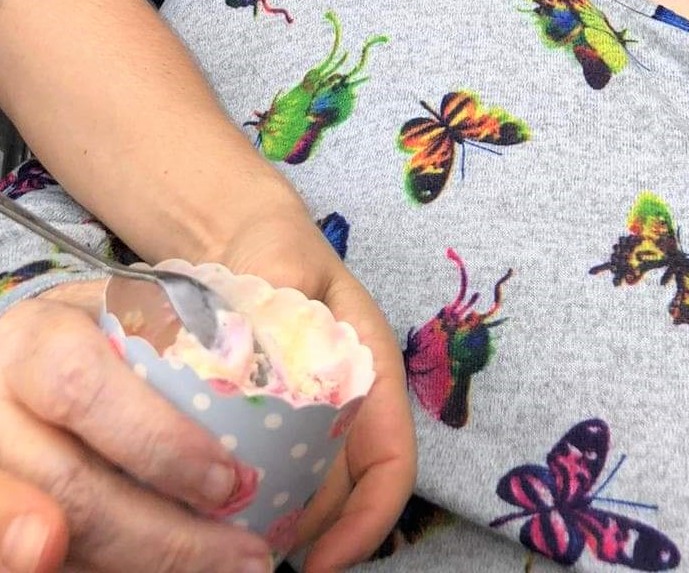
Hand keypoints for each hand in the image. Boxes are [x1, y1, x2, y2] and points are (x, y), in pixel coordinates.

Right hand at [0, 283, 275, 572]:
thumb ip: (172, 333)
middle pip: (70, 489)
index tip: (227, 481)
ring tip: (225, 571)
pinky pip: (58, 566)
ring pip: (56, 543)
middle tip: (246, 557)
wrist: (16, 375)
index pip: (82, 388)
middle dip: (165, 537)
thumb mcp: (119, 316)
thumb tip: (261, 364)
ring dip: (145, 569)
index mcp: (34, 344)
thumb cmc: (91, 340)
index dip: (157, 440)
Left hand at [216, 211, 415, 570]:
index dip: (368, 520)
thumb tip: (262, 342)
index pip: (392, 461)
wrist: (246, 240)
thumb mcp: (284, 259)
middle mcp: (351, 406)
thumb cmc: (276, 245)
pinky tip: (204, 507)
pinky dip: (249, 502)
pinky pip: (273, 479)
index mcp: (372, 370)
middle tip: (244, 547)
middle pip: (346, 495)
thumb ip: (280, 287)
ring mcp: (315, 421)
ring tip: (222, 536)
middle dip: (308, 532)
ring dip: (278, 524)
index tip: (321, 561)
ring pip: (309, 495)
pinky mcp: (277, 429)